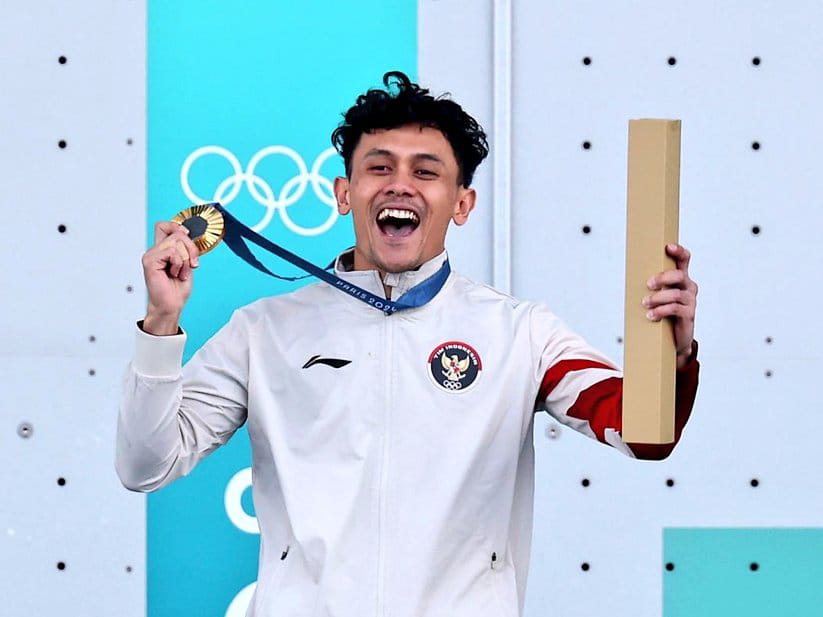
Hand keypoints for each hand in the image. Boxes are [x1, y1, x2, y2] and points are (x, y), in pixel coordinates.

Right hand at [141, 221, 200, 334]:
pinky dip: (179, 263)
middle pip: (176, 233)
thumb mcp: (186, 264)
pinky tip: (174, 274)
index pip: (163, 226)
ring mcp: (151, 255)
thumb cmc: (177, 289)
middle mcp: (154, 251)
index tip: (187, 235)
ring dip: (185, 260)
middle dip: (191, 248)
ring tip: (180, 272)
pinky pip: (172, 252)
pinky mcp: (150, 262)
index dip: (176, 226)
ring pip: (176, 242)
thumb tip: (185, 232)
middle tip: (191, 264)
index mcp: (162, 250)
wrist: (171, 305)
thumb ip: (184, 249)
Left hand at [642, 244, 697, 369]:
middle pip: (679, 275)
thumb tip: (628, 275)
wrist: (673, 339)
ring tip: (645, 303)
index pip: (684, 259)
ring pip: (675, 294)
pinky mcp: (689, 315)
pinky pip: (675, 309)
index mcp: (681, 278)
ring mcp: (690, 301)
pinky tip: (651, 316)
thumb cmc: (661, 312)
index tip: (667, 247)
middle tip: (648, 284)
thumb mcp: (656, 296)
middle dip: (662, 278)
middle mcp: (689, 286)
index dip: (678, 251)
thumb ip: (649, 285)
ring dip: (657, 298)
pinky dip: (660, 311)